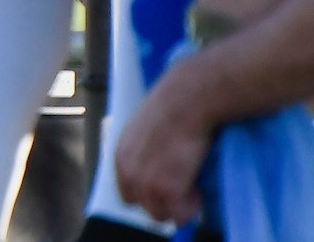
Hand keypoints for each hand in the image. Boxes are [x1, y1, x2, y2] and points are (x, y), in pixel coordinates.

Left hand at [113, 75, 210, 223]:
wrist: (186, 101)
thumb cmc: (172, 108)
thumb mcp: (143, 129)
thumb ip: (141, 152)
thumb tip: (154, 165)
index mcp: (120, 157)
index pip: (128, 192)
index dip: (148, 192)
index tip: (166, 185)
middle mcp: (127, 172)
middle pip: (143, 206)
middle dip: (163, 201)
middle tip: (183, 186)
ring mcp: (145, 183)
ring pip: (161, 214)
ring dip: (178, 205)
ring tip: (192, 186)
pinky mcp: (166, 190)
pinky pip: (180, 216)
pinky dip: (191, 207)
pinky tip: (198, 188)